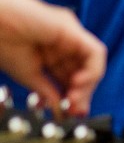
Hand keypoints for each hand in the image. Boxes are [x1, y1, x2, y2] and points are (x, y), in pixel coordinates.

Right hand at [0, 0, 105, 114]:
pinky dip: (91, 71)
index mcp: (52, 53)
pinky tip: (77, 83)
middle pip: (85, 70)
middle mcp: (65, 42)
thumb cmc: (2, 43)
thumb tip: (59, 107)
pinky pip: (95, 52)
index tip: (72, 113)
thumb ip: (47, 90)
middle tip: (75, 110)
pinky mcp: (73, 29)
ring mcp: (71, 35)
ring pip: (93, 62)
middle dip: (83, 93)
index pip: (72, 76)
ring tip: (73, 99)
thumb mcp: (29, 74)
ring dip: (87, 85)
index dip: (75, 96)